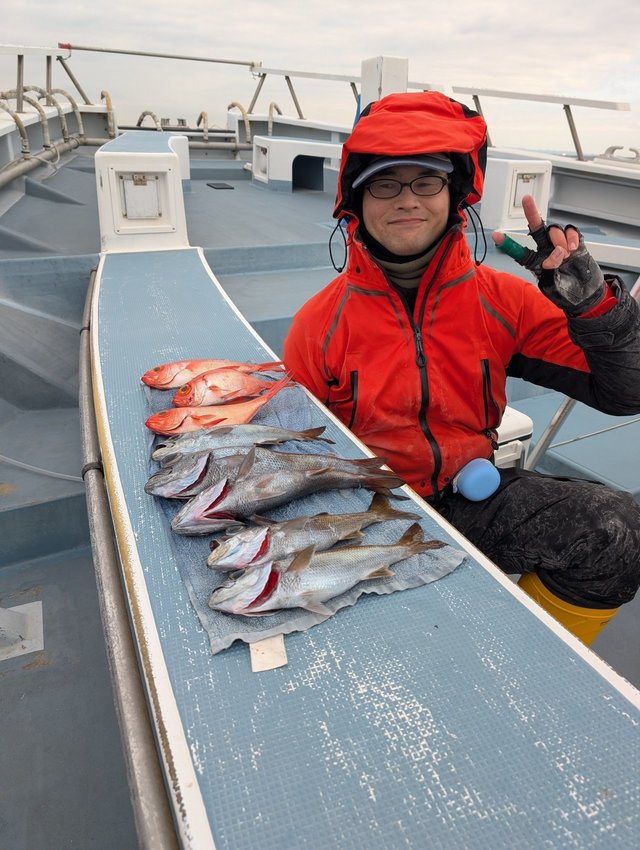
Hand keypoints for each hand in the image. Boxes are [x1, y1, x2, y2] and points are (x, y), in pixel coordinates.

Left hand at [492, 195, 605, 314]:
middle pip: (537, 226)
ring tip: (564, 257)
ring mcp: (560, 243)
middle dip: (531, 211)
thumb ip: (549, 270)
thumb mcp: (550, 286)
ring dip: (559, 243)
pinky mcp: (574, 241)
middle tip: (526, 199)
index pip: (519, 251)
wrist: (586, 293)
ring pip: (554, 230)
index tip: (496, 235)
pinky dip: (571, 238)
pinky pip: (570, 230)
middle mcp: (545, 249)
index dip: (508, 244)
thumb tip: (553, 256)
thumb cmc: (565, 291)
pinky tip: (573, 248)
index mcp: (535, 261)